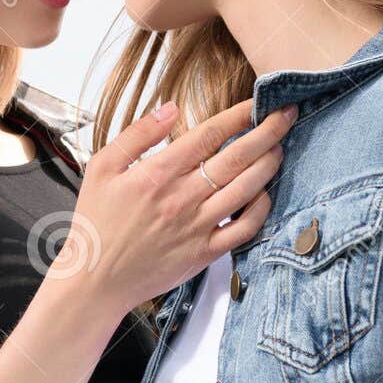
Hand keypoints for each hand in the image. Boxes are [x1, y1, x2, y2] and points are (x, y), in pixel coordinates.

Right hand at [62, 98, 297, 313]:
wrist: (95, 280)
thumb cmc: (97, 221)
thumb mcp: (102, 167)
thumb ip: (137, 134)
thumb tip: (171, 108)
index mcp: (157, 173)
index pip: (209, 134)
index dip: (238, 115)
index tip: (257, 102)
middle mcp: (182, 198)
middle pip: (237, 157)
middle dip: (267, 131)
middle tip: (287, 113)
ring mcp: (197, 227)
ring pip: (246, 190)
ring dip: (269, 164)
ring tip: (280, 146)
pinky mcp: (205, 253)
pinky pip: (244, 229)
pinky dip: (261, 209)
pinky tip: (265, 193)